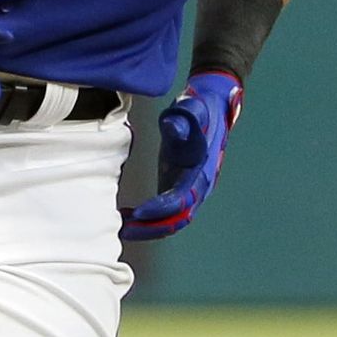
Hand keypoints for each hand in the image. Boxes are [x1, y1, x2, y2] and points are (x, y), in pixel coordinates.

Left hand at [120, 70, 241, 240]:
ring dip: (149, 228)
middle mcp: (200, 185)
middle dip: (152, 227)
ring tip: (122, 228)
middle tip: (123, 230)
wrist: (213, 107)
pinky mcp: (180, 186)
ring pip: (173, 220)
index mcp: (203, 170)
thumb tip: (171, 127)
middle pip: (178, 218)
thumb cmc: (200, 108)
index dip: (161, 209)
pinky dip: (150, 219)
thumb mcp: (193, 108)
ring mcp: (191, 188)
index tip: (138, 212)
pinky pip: (167, 212)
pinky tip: (128, 216)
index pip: (182, 198)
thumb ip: (184, 119)